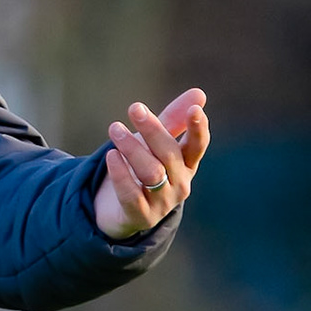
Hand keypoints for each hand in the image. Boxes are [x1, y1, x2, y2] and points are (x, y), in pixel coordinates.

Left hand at [93, 89, 209, 240]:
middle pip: (169, 155)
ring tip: (114, 128)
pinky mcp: (142, 216)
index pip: (197, 146)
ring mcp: (163, 203)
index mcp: (186, 164)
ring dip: (132, 148)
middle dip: (153, 130)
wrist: (119, 209)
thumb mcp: (155, 143)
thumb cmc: (141, 168)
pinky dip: (121, 174)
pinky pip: (131, 194)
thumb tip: (199, 93)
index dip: (198, 129)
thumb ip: (173, 120)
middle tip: (134, 108)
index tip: (194, 110)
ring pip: (151, 173)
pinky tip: (111, 155)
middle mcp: (180, 184)